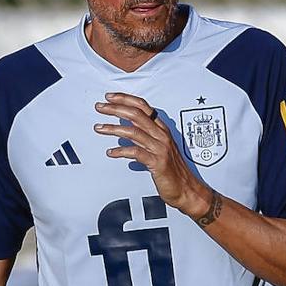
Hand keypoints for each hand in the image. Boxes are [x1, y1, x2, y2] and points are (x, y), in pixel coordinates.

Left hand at [94, 93, 209, 217]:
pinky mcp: (157, 162)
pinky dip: (121, 151)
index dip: (125, 99)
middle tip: (100, 107)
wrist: (187, 189)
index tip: (110, 97)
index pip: (143, 107)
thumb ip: (145, 137)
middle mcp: (161, 135)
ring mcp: (160, 148)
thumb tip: (126, 130)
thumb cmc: (172, 170)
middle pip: (136, 115)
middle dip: (115, 108)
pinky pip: (136, 153)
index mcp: (161, 129)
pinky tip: (111, 152)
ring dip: (113, 128)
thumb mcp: (159, 148)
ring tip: (99, 128)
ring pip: (133, 131)